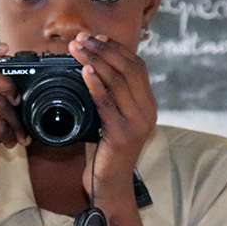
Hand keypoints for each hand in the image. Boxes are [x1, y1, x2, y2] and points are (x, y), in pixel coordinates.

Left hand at [69, 32, 156, 206]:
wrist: (111, 187)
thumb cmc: (107, 154)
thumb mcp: (113, 121)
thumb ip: (111, 99)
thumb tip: (93, 70)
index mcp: (148, 105)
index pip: (137, 67)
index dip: (116, 49)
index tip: (96, 37)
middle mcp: (147, 111)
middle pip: (128, 69)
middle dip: (103, 50)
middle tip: (82, 39)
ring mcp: (136, 123)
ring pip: (117, 82)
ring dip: (95, 61)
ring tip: (78, 49)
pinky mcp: (122, 135)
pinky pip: (107, 104)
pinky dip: (95, 85)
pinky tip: (84, 72)